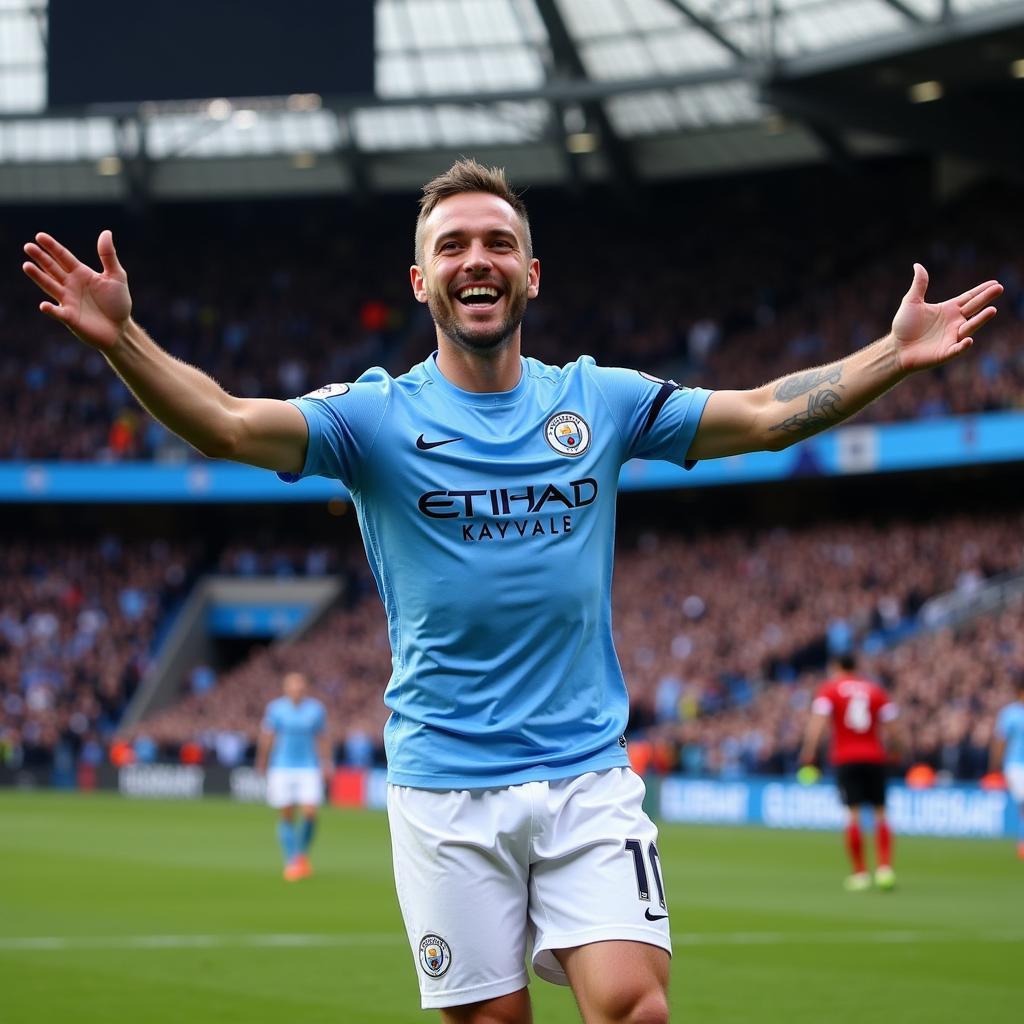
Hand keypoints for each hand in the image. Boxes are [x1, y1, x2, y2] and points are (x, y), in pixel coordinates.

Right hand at [22, 230, 131, 350]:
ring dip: (38, 277)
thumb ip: (108, 256)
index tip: (40, 236)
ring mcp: (68, 300)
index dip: (52, 247)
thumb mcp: (116, 276)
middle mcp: (71, 285)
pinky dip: (51, 309)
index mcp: (81, 273)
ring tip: (26, 266)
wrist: (120, 329)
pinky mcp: (70, 317)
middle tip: (28, 246)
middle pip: (52, 268)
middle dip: (41, 258)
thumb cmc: (118, 303)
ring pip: (50, 286)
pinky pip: (58, 312)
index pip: (63, 257)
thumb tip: (106, 232)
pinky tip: (44, 305)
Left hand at [891, 263, 1001, 371]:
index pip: (969, 298)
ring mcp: (951, 338)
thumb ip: (919, 285)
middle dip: (986, 299)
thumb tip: (917, 265)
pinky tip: (968, 339)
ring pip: (970, 327)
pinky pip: (957, 349)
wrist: (895, 348)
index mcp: (948, 310)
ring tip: (992, 310)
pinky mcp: (945, 353)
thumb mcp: (911, 302)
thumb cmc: (904, 326)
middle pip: (974, 309)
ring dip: (981, 319)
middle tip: (999, 288)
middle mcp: (954, 322)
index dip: (981, 291)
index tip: (995, 283)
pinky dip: (963, 345)